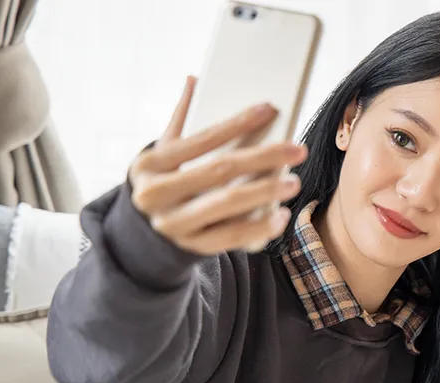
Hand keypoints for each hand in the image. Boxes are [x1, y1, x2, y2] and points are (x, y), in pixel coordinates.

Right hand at [128, 76, 306, 255]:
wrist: (141, 236)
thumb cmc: (163, 182)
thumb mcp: (162, 153)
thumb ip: (181, 119)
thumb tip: (195, 78)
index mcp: (150, 165)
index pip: (200, 139)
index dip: (236, 124)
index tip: (269, 109)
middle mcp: (156, 195)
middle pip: (219, 171)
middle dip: (263, 158)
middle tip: (298, 150)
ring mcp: (173, 225)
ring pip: (227, 205)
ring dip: (266, 192)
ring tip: (294, 182)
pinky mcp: (191, 248)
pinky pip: (230, 237)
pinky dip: (259, 228)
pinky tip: (281, 216)